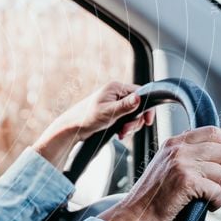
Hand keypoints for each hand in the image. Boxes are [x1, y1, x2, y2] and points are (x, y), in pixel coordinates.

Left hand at [32, 81, 153, 167]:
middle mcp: (117, 93)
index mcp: (116, 87)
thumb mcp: (108, 112)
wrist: (73, 128)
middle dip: (136, 120)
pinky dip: (126, 127)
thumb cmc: (87, 117)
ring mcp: (115, 102)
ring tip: (121, 132)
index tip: (147, 121)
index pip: (141, 93)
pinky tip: (119, 133)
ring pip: (133, 114)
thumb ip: (125, 106)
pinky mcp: (113, 112)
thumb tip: (139, 98)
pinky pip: (127, 119)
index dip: (146, 108)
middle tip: (127, 130)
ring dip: (130, 126)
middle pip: (139, 105)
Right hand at [99, 126, 220, 220]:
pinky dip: (217, 202)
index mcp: (174, 143)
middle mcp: (178, 150)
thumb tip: (212, 149)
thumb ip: (184, 153)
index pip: (212, 132)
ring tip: (209, 197)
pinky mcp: (186, 182)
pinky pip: (217, 190)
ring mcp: (182, 165)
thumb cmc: (151, 195)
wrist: (137, 214)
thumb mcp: (164, 163)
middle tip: (218, 182)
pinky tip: (207, 205)